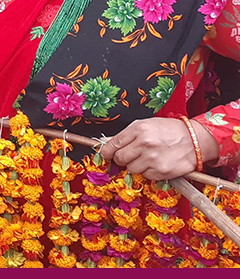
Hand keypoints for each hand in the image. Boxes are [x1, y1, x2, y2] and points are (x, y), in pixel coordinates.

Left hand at [99, 117, 219, 180]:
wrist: (196, 140)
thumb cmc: (170, 130)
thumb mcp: (146, 125)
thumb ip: (127, 135)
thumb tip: (108, 144)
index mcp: (139, 129)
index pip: (113, 144)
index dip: (106, 152)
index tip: (105, 155)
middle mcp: (145, 144)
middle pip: (120, 159)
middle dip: (121, 159)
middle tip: (130, 155)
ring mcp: (153, 159)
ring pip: (131, 169)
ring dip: (136, 165)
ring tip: (147, 158)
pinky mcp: (161, 171)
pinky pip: (145, 176)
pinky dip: (148, 171)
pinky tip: (156, 163)